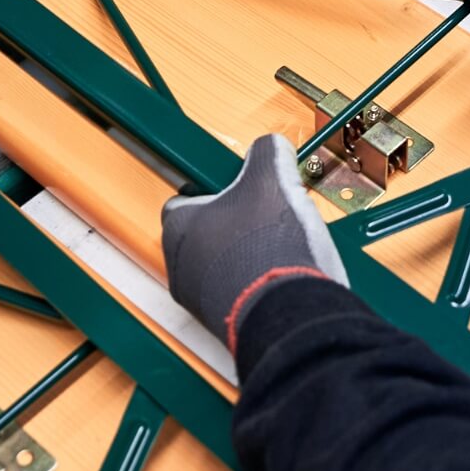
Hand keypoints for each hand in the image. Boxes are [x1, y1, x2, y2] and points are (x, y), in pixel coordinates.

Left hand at [162, 134, 348, 353]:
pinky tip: (282, 274)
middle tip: (264, 216)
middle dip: (234, 225)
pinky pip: (237, 294)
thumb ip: (268, 153)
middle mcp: (181, 266)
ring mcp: (200, 299)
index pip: (184, 199)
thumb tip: (272, 147)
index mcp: (180, 226)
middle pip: (204, 234)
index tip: (235, 187)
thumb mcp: (273, 180)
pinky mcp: (226, 323)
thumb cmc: (267, 251)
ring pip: (220, 267)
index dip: (215, 190)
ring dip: (246, 256)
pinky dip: (256, 284)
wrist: (289, 311)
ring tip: (277, 246)